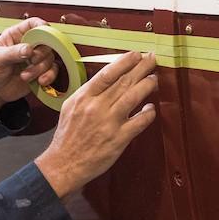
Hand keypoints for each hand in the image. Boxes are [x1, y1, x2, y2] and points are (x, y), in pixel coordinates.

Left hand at [0, 18, 58, 113]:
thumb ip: (12, 52)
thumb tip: (28, 49)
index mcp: (16, 35)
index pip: (33, 24)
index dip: (41, 26)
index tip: (45, 32)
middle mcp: (28, 45)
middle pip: (46, 41)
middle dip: (40, 54)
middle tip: (31, 60)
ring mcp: (35, 59)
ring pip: (49, 57)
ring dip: (40, 68)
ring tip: (25, 76)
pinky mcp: (40, 71)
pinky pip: (52, 70)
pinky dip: (49, 76)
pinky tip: (40, 80)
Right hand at [35, 51, 157, 198]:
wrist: (64, 164)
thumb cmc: (68, 135)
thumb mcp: (71, 106)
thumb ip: (88, 92)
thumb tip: (107, 78)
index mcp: (84, 97)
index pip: (107, 73)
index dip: (124, 62)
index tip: (136, 55)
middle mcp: (97, 107)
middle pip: (124, 82)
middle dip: (141, 68)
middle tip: (152, 59)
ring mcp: (109, 123)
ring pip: (133, 97)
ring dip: (147, 85)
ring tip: (154, 79)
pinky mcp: (119, 139)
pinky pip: (139, 122)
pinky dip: (148, 113)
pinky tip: (151, 108)